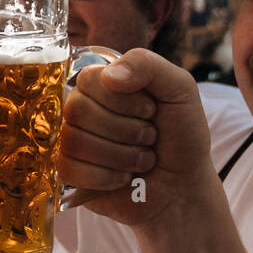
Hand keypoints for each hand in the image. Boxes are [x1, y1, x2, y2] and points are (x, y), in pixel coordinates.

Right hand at [59, 48, 215, 225]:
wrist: (184, 187)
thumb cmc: (181, 136)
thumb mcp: (179, 90)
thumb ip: (148, 65)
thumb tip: (109, 75)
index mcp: (102, 85)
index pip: (87, 79)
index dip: (121, 99)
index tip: (150, 110)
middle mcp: (81, 110)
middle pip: (77, 110)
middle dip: (125, 129)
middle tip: (149, 137)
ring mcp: (71, 142)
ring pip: (74, 141)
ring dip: (121, 156)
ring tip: (141, 159)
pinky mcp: (68, 173)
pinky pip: (69, 170)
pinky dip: (106, 178)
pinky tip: (123, 178)